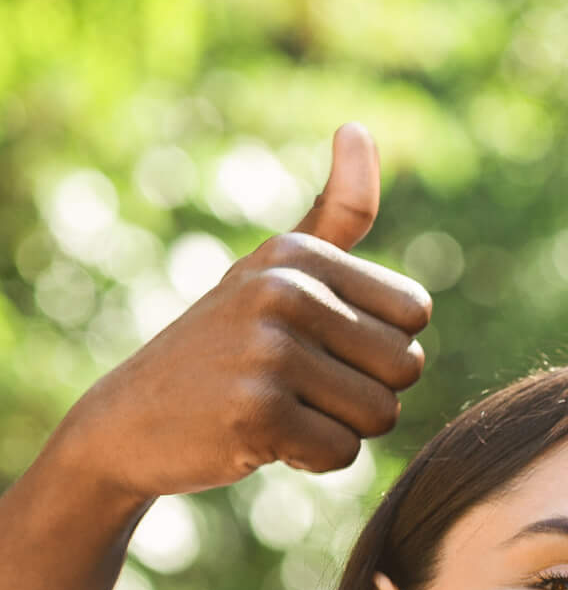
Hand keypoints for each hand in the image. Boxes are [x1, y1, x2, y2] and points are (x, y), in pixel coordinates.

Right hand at [46, 123, 430, 509]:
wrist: (131, 417)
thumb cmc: (227, 342)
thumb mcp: (278, 269)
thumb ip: (336, 214)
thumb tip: (358, 129)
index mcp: (300, 255)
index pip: (415, 315)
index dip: (377, 344)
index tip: (318, 343)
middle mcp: (285, 293)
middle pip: (406, 368)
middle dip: (363, 391)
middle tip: (297, 384)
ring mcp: (269, 351)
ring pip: (380, 415)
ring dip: (338, 427)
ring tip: (280, 407)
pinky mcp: (258, 414)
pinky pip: (342, 453)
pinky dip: (311, 459)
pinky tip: (262, 438)